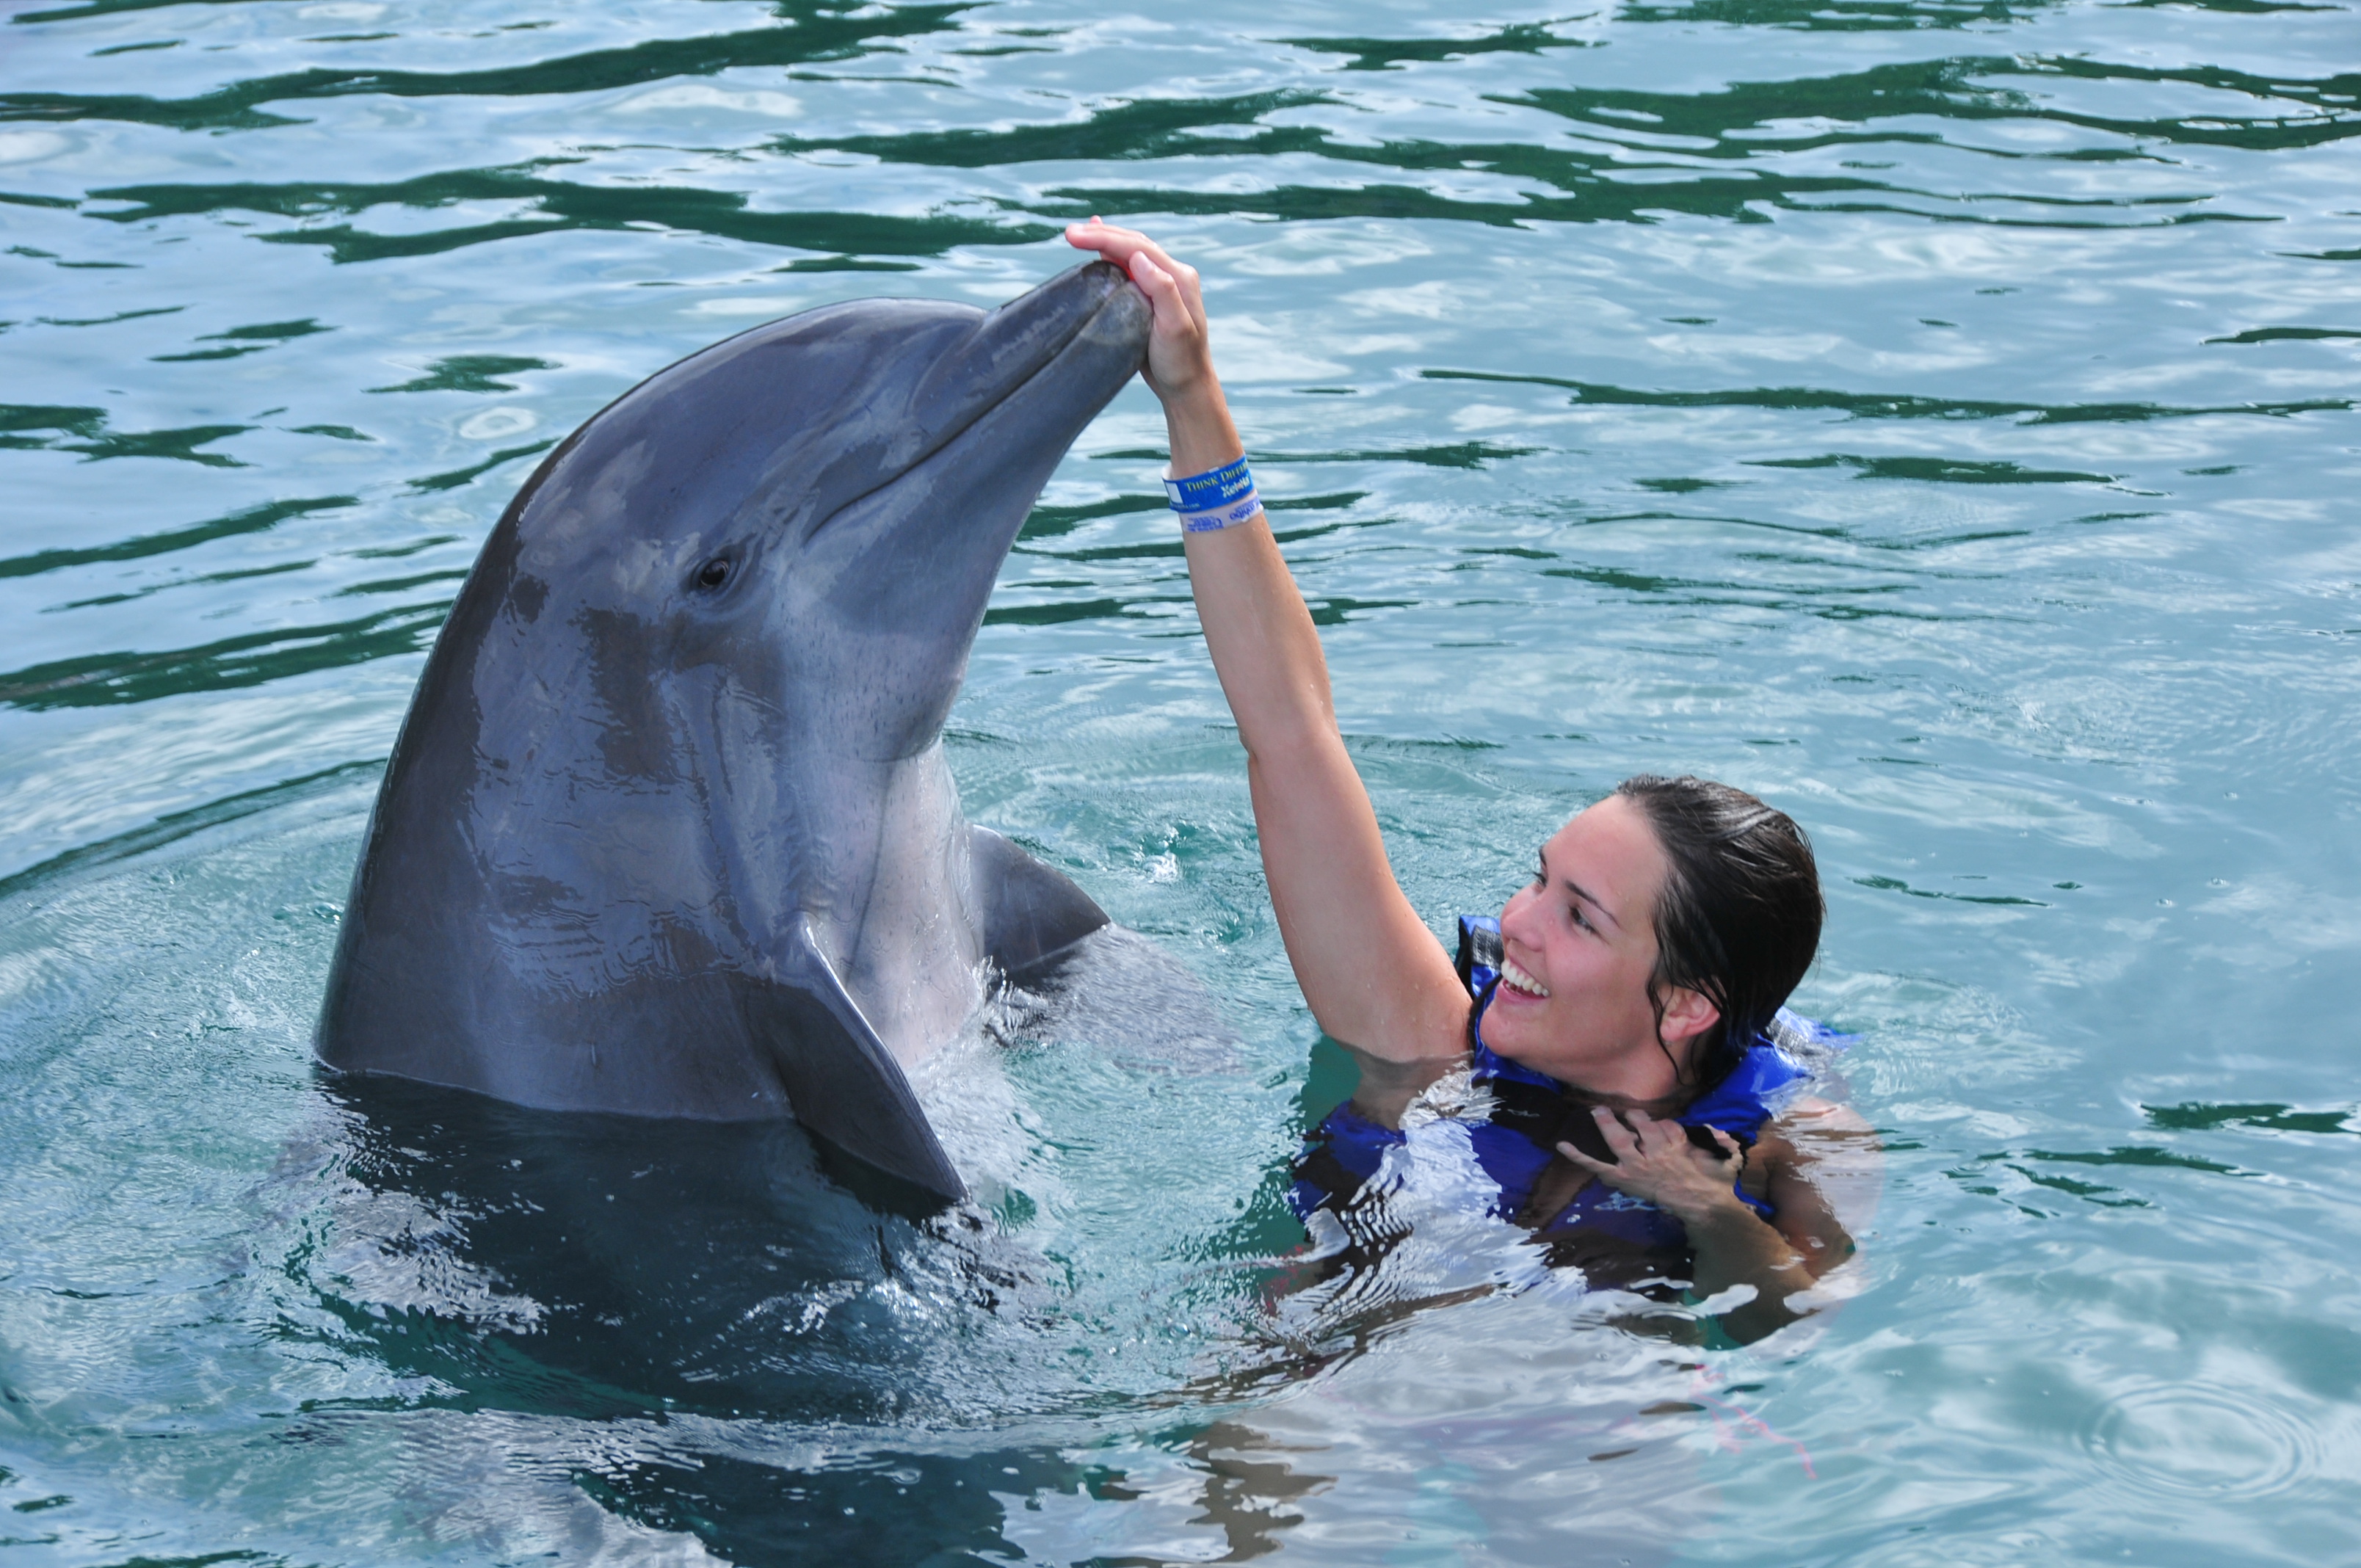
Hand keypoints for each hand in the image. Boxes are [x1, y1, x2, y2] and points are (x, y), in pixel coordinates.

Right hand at [1064, 218, 1216, 404]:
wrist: (1186, 386)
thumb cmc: (1181, 361)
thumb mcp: (1175, 328)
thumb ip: (1162, 290)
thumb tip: (1138, 259)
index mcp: (1179, 278)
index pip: (1138, 248)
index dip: (1105, 238)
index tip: (1075, 237)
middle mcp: (1172, 275)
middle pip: (1133, 244)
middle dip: (1100, 234)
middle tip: (1069, 234)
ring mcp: (1161, 284)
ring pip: (1130, 252)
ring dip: (1105, 240)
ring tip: (1079, 233)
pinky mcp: (1149, 296)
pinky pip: (1129, 267)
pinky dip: (1112, 253)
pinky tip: (1100, 245)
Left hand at [1557, 1107, 1747, 1227]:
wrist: (1703, 1210)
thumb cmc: (1714, 1186)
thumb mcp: (1727, 1161)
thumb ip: (1725, 1143)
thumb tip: (1720, 1132)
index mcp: (1677, 1145)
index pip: (1665, 1125)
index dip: (1661, 1124)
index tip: (1657, 1126)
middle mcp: (1655, 1152)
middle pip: (1641, 1126)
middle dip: (1631, 1116)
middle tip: (1620, 1108)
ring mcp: (1637, 1165)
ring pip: (1620, 1140)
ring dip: (1607, 1124)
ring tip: (1597, 1112)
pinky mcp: (1623, 1178)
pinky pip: (1598, 1166)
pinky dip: (1579, 1156)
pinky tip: (1562, 1144)